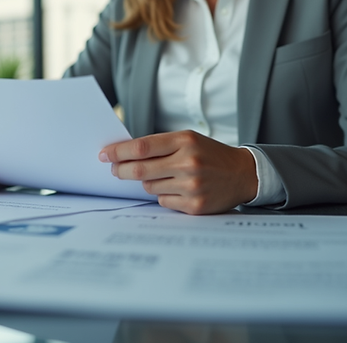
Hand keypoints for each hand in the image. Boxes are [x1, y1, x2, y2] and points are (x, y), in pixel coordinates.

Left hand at [100, 131, 257, 214]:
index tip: (104, 154)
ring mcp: (192, 186)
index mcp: (185, 141)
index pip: (142, 147)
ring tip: (163, 177)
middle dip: (121, 170)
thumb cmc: (209, 154)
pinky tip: (178, 189)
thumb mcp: (188, 140)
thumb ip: (159, 145)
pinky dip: (164, 196)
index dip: (118, 151)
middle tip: (115, 170)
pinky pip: (163, 202)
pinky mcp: (195, 206)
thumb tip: (123, 154)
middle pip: (140, 170)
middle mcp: (188, 163)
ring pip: (149, 187)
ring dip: (147, 183)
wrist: (243, 174)